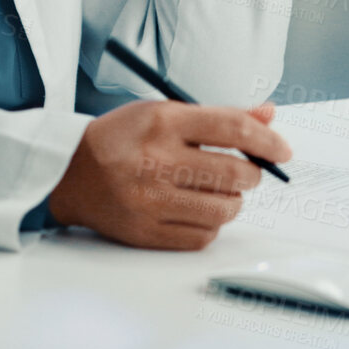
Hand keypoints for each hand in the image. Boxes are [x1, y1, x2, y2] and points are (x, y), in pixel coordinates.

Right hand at [47, 100, 289, 249]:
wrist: (68, 173)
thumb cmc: (121, 138)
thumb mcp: (164, 112)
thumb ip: (218, 116)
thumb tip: (268, 115)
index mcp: (162, 122)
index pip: (233, 128)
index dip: (267, 140)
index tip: (281, 150)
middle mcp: (157, 161)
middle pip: (237, 173)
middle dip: (250, 173)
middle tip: (242, 170)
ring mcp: (151, 200)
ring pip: (226, 209)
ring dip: (231, 200)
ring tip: (214, 190)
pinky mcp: (148, 232)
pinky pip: (204, 235)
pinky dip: (209, 224)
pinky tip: (194, 209)